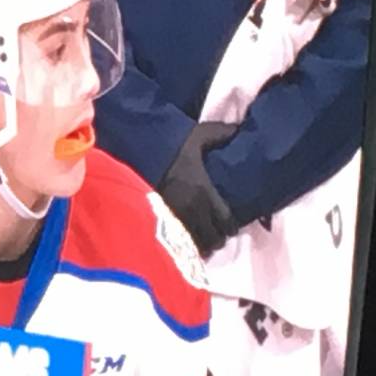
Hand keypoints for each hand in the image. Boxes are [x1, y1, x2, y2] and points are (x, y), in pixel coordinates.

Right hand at [160, 120, 238, 256]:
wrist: (136, 153)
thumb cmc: (169, 146)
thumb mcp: (196, 135)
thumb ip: (219, 134)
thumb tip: (238, 130)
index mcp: (204, 192)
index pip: (226, 222)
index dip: (231, 227)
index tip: (230, 226)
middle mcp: (192, 210)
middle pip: (213, 239)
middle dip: (217, 238)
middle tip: (216, 233)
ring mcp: (175, 218)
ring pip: (195, 245)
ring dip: (201, 245)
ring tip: (200, 240)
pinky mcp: (159, 221)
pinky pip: (176, 243)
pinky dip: (184, 245)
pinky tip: (183, 241)